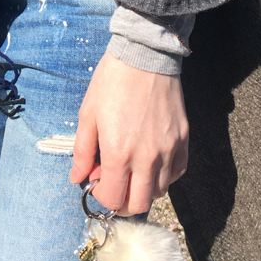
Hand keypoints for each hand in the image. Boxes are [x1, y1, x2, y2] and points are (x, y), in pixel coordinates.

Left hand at [70, 51, 188, 215]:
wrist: (144, 55)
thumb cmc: (112, 82)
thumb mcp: (87, 115)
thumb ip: (82, 152)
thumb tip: (77, 178)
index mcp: (119, 154)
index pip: (113, 198)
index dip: (102, 196)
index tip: (97, 182)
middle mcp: (147, 158)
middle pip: (139, 204)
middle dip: (123, 202)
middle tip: (115, 186)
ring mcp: (169, 150)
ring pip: (160, 192)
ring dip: (144, 189)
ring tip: (133, 171)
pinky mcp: (183, 140)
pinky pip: (178, 173)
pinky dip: (165, 176)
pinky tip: (152, 162)